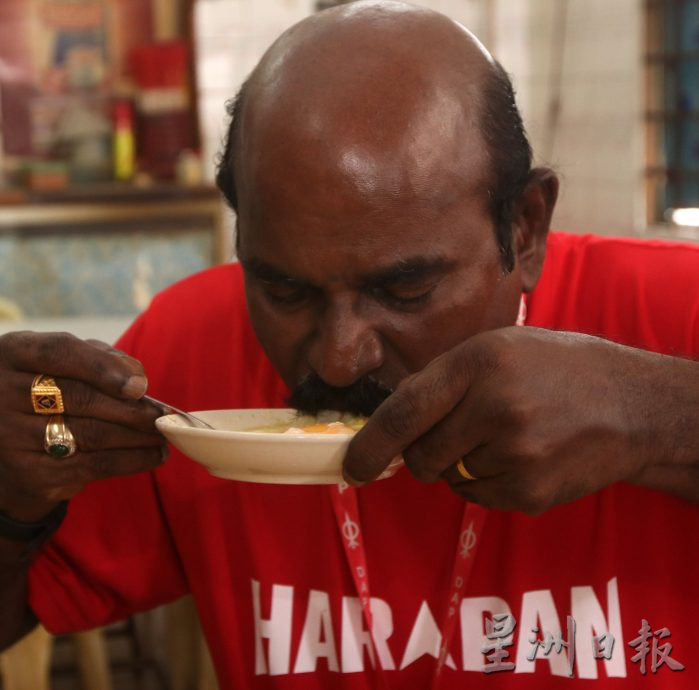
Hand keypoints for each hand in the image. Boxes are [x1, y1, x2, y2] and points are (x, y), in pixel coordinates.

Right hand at [0, 332, 165, 521]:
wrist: (11, 449)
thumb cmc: (50, 392)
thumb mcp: (64, 364)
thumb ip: (101, 358)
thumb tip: (137, 377)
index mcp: (12, 354)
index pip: (59, 352)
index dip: (102, 366)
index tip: (140, 385)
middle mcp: (3, 394)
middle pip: (79, 397)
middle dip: (131, 408)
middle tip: (162, 414)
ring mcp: (13, 437)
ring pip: (90, 434)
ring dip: (138, 436)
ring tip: (164, 434)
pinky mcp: (31, 473)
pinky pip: (93, 465)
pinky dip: (132, 461)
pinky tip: (154, 456)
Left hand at [343, 327, 698, 512]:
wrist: (631, 405)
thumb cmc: (556, 368)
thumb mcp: (497, 348)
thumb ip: (443, 381)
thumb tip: (392, 420)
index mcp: (479, 363)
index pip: (404, 412)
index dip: (370, 445)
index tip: (352, 467)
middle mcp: (495, 408)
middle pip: (421, 455)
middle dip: (423, 451)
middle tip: (457, 432)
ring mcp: (516, 455)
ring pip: (450, 477)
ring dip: (461, 463)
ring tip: (505, 436)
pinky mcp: (531, 492)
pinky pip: (478, 496)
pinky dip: (486, 481)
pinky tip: (520, 456)